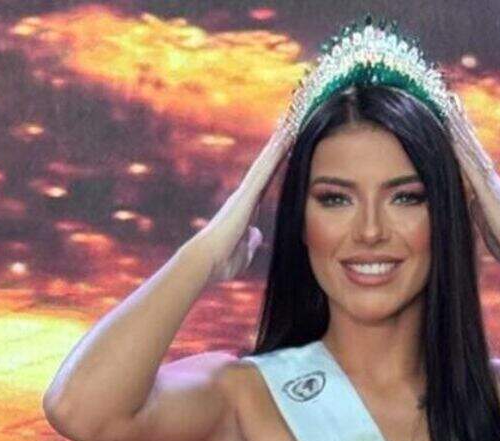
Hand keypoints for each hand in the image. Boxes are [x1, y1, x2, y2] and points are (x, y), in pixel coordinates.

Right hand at [195, 105, 297, 283]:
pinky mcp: (246, 194)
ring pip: (266, 161)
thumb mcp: (244, 252)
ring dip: (279, 141)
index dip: (277, 164)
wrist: (206, 261)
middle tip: (291, 121)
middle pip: (267, 165)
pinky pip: (265, 169)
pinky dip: (275, 153)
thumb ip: (250, 242)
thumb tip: (256, 235)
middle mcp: (245, 195)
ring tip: (293, 120)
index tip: (286, 148)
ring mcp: (245, 192)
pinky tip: (286, 137)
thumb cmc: (221, 262)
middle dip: (279, 145)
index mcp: (246, 208)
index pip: (267, 181)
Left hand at [444, 91, 499, 270]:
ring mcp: (490, 183)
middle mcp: (490, 179)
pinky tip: (451, 134)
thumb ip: (479, 212)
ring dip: (460, 127)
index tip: (452, 118)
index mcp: (488, 187)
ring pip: (471, 149)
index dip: (462, 137)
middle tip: (451, 97)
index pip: (472, 157)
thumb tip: (470, 204)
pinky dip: (461, 149)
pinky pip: (471, 166)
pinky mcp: (487, 192)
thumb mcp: (488, 225)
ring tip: (450, 104)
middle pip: (472, 145)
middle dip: (461, 122)